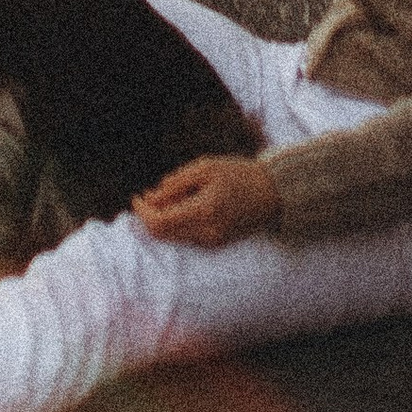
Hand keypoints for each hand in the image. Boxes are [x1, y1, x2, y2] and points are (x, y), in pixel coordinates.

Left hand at [132, 154, 281, 247]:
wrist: (273, 193)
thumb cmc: (239, 174)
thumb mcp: (206, 168)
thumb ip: (176, 183)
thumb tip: (151, 197)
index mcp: (204, 210)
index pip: (159, 223)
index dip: (142, 211)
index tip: (137, 196)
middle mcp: (207, 232)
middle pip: (163, 234)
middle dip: (150, 216)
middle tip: (147, 195)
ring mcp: (213, 241)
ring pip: (173, 237)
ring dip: (163, 219)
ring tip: (167, 196)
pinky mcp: (217, 243)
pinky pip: (187, 236)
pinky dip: (177, 223)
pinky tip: (182, 205)